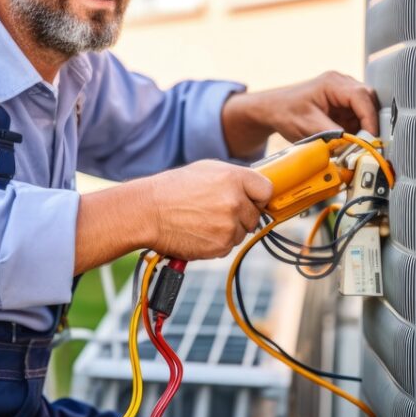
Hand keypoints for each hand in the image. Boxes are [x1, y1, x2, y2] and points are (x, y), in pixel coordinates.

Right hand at [143, 160, 271, 259]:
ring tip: (203, 220)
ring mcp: (229, 226)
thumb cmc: (174, 189)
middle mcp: (235, 202)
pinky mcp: (220, 246)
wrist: (148, 212)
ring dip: (229, 230)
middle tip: (216, 210)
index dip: (258, 196)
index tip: (250, 199)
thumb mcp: (206, 170)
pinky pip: (228, 246)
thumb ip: (235, 178)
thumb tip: (255, 190)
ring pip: (242, 232)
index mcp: (234, 178)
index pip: (266, 191)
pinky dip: (217, 242)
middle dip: (241, 214)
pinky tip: (199, 231)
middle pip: (255, 215)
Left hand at [221, 71, 380, 155]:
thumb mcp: (308, 126)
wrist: (270, 110)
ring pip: (365, 110)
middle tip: (366, 143)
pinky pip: (356, 116)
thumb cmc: (284, 112)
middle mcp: (341, 84)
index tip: (371, 138)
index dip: (370, 119)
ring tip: (353, 142)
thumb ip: (333, 134)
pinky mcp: (341, 104)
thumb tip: (354, 144)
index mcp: (333, 83)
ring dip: (362, 127)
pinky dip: (355, 129)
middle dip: (369, 123)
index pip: (362, 97)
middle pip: (368, 101)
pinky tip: (346, 138)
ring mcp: (342, 93)